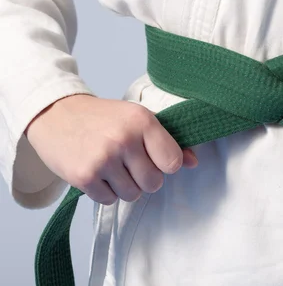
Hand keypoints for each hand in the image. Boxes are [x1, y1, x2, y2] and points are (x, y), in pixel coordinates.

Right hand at [25, 94, 197, 204]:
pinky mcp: (84, 177)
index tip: (154, 158)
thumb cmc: (103, 118)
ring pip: (132, 195)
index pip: (172, 162)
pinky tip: (98, 173)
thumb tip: (193, 162)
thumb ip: (167, 141)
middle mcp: (124, 140)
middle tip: (130, 163)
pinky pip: (109, 200)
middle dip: (145, 178)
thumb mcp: (138, 119)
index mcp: (142, 121)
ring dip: (125, 186)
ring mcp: (103, 159)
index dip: (165, 165)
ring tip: (113, 167)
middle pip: (153, 183)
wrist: (56, 114)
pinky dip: (106, 192)